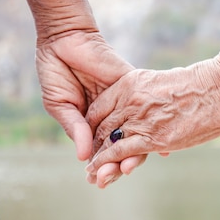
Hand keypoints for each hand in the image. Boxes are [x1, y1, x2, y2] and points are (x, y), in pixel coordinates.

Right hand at [24, 0, 145, 171]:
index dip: (101, 165)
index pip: (101, 149)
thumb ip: (75, 128)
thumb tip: (84, 156)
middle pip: (121, 144)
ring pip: (135, 130)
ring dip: (135, 149)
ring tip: (132, 166)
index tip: (99, 181)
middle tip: (116, 177)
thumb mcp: (61, 104)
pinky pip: (147, 104)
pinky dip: (155, 123)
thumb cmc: (56, 70)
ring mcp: (124, 100)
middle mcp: (111, 114)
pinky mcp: (132, 84)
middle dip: (118, 162)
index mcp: (92, 122)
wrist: (64, 37)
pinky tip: (163, 142)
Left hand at [85, 57, 219, 186]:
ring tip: (91, 175)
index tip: (91, 139)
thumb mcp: (163, 83)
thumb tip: (149, 104)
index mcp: (130, 83)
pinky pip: (120, 152)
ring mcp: (139, 118)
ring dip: (98, 161)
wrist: (219, 89)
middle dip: (92, 146)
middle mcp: (129, 100)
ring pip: (107, 142)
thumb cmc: (199, 86)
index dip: (92, 126)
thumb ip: (148, 95)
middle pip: (100, 126)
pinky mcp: (151, 137)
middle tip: (87, 162)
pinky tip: (99, 173)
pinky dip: (107, 163)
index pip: (99, 108)